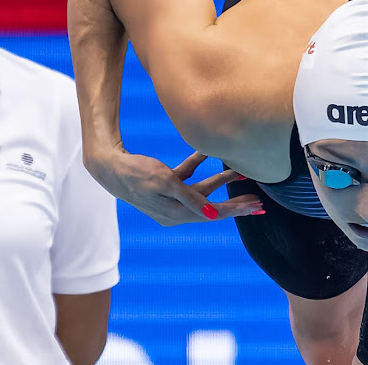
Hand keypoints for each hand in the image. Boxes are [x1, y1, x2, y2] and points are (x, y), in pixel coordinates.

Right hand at [89, 147, 263, 225]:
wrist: (108, 166)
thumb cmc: (136, 173)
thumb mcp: (165, 183)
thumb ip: (190, 199)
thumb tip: (213, 215)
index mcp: (176, 214)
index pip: (214, 214)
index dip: (236, 209)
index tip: (256, 206)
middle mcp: (175, 210)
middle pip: (213, 207)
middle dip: (236, 203)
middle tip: (259, 202)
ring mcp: (170, 198)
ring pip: (203, 190)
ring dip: (221, 180)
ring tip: (242, 173)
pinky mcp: (165, 185)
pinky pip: (188, 176)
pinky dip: (198, 165)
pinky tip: (209, 153)